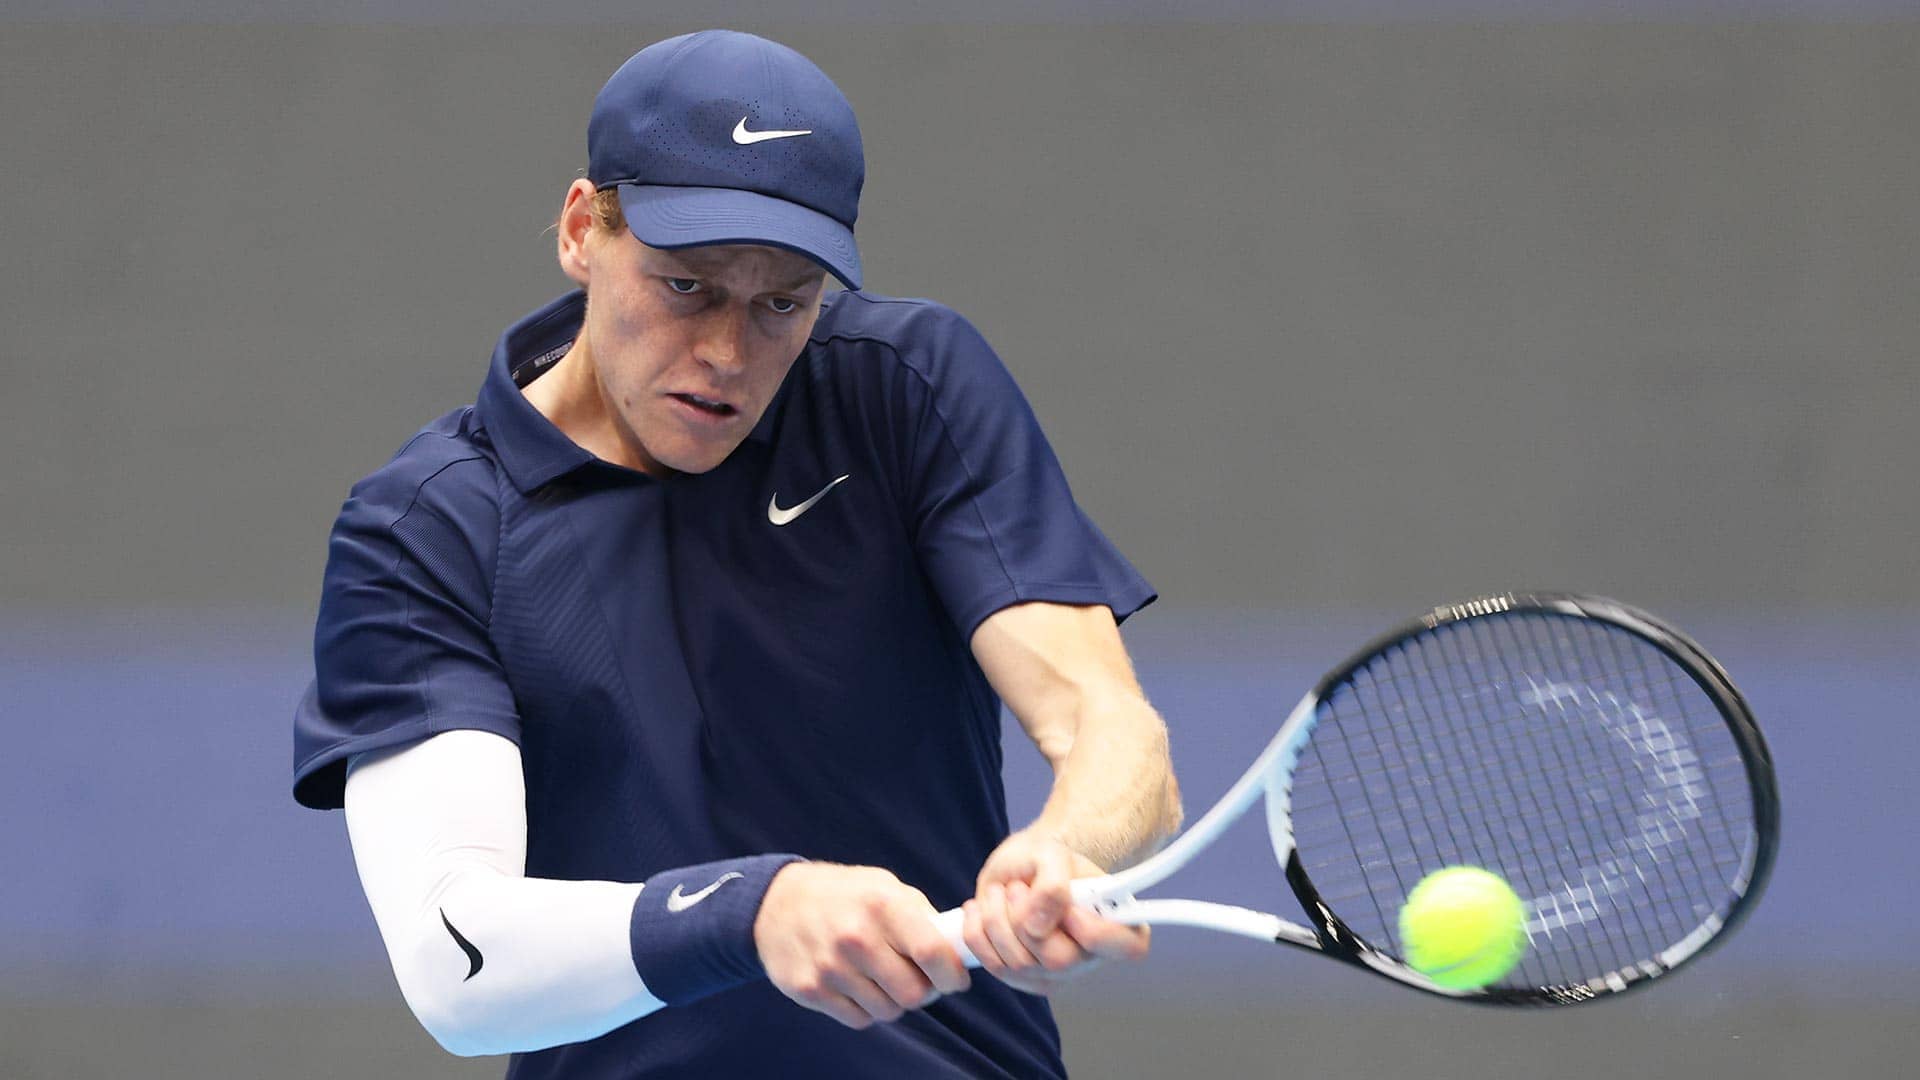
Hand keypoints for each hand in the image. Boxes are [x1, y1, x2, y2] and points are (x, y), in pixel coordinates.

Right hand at [754, 862, 970, 1028]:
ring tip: (883, 978)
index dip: (952, 975)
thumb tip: (957, 949)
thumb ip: (920, 917)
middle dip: (924, 991)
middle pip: (913, 994)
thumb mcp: (884, 886)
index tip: (956, 979)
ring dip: (894, 1001)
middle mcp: (856, 937)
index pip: (932, 953)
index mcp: (882, 905)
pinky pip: (859, 1019)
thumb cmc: (844, 895)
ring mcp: (831, 967)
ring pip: (888, 1011)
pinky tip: (858, 985)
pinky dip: (866, 1009)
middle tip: (919, 980)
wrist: (776, 903)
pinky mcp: (811, 990)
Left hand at [961, 830, 1149, 994]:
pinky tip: (983, 910)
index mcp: (1118, 922)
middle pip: (1059, 960)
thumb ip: (1053, 884)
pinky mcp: (1025, 980)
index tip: (1069, 906)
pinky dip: (979, 932)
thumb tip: (1038, 926)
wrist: (1020, 869)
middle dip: (1025, 918)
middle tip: (1018, 888)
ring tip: (1002, 891)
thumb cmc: (1044, 860)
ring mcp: (1058, 974)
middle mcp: (1093, 956)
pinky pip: (994, 966)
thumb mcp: (1051, 853)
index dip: (1095, 931)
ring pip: (1020, 964)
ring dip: (997, 918)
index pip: (1128, 946)